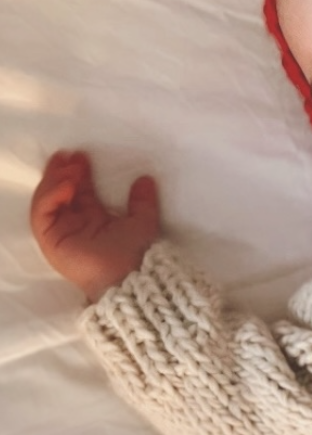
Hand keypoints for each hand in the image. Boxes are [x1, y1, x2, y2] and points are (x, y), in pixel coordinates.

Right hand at [30, 150, 159, 301]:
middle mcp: (74, 227)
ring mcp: (61, 234)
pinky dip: (51, 196)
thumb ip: (143, 202)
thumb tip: (146, 179)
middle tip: (68, 156)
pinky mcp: (51, 241)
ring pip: (46, 201)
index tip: (81, 156)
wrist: (130, 278)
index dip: (78, 173)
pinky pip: (42, 213)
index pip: (79, 192)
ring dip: (55, 181)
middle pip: (59, 193)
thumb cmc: (137, 256)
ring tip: (70, 169)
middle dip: (61, 172)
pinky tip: (68, 186)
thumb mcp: (143, 222)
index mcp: (93, 221)